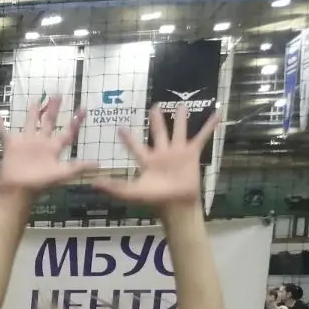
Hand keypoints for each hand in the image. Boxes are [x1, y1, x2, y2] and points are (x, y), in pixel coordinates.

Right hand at [0, 96, 97, 197]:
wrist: (19, 190)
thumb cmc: (40, 183)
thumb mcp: (62, 174)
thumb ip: (79, 167)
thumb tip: (99, 165)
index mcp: (54, 148)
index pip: (67, 132)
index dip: (76, 122)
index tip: (83, 109)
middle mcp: (41, 142)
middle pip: (49, 122)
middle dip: (54, 109)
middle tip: (58, 95)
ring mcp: (26, 142)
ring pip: (31, 123)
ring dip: (33, 112)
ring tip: (36, 99)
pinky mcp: (12, 144)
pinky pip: (4, 131)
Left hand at [93, 106, 217, 211]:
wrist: (176, 203)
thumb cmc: (155, 199)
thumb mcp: (131, 192)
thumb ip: (113, 186)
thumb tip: (92, 183)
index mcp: (147, 160)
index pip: (135, 146)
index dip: (128, 137)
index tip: (120, 127)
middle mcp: (162, 153)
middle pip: (158, 132)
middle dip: (156, 120)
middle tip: (154, 106)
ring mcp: (178, 152)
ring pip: (179, 130)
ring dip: (180, 118)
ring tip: (182, 105)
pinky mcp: (192, 153)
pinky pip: (202, 136)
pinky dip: (210, 125)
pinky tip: (217, 113)